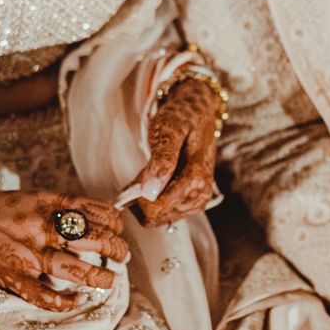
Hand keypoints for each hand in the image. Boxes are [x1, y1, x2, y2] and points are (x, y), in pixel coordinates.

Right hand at [0, 181, 128, 312]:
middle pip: (93, 240)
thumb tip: (89, 219)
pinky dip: (65, 302)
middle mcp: (41, 228)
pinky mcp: (13, 277)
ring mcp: (28, 255)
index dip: (114, 222)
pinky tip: (77, 301)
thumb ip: (56, 207)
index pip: (94, 212)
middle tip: (123, 255)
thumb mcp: (27, 197)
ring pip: (77, 270)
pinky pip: (46, 295)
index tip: (119, 229)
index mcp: (46, 204)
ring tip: (110, 280)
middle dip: (115, 249)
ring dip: (100, 277)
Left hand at [132, 78, 217, 227]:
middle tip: (139, 174)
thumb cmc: (183, 117)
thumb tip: (149, 192)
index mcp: (196, 179)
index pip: (158, 207)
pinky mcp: (191, 202)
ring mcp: (197, 200)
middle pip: (157, 216)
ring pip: (158, 218)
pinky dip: (151, 200)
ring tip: (146, 174)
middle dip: (141, 200)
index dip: (137, 199)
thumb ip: (161, 160)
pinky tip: (151, 180)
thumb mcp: (169, 129)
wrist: (199, 112)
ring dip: (145, 200)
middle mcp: (200, 195)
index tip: (128, 184)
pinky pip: (163, 212)